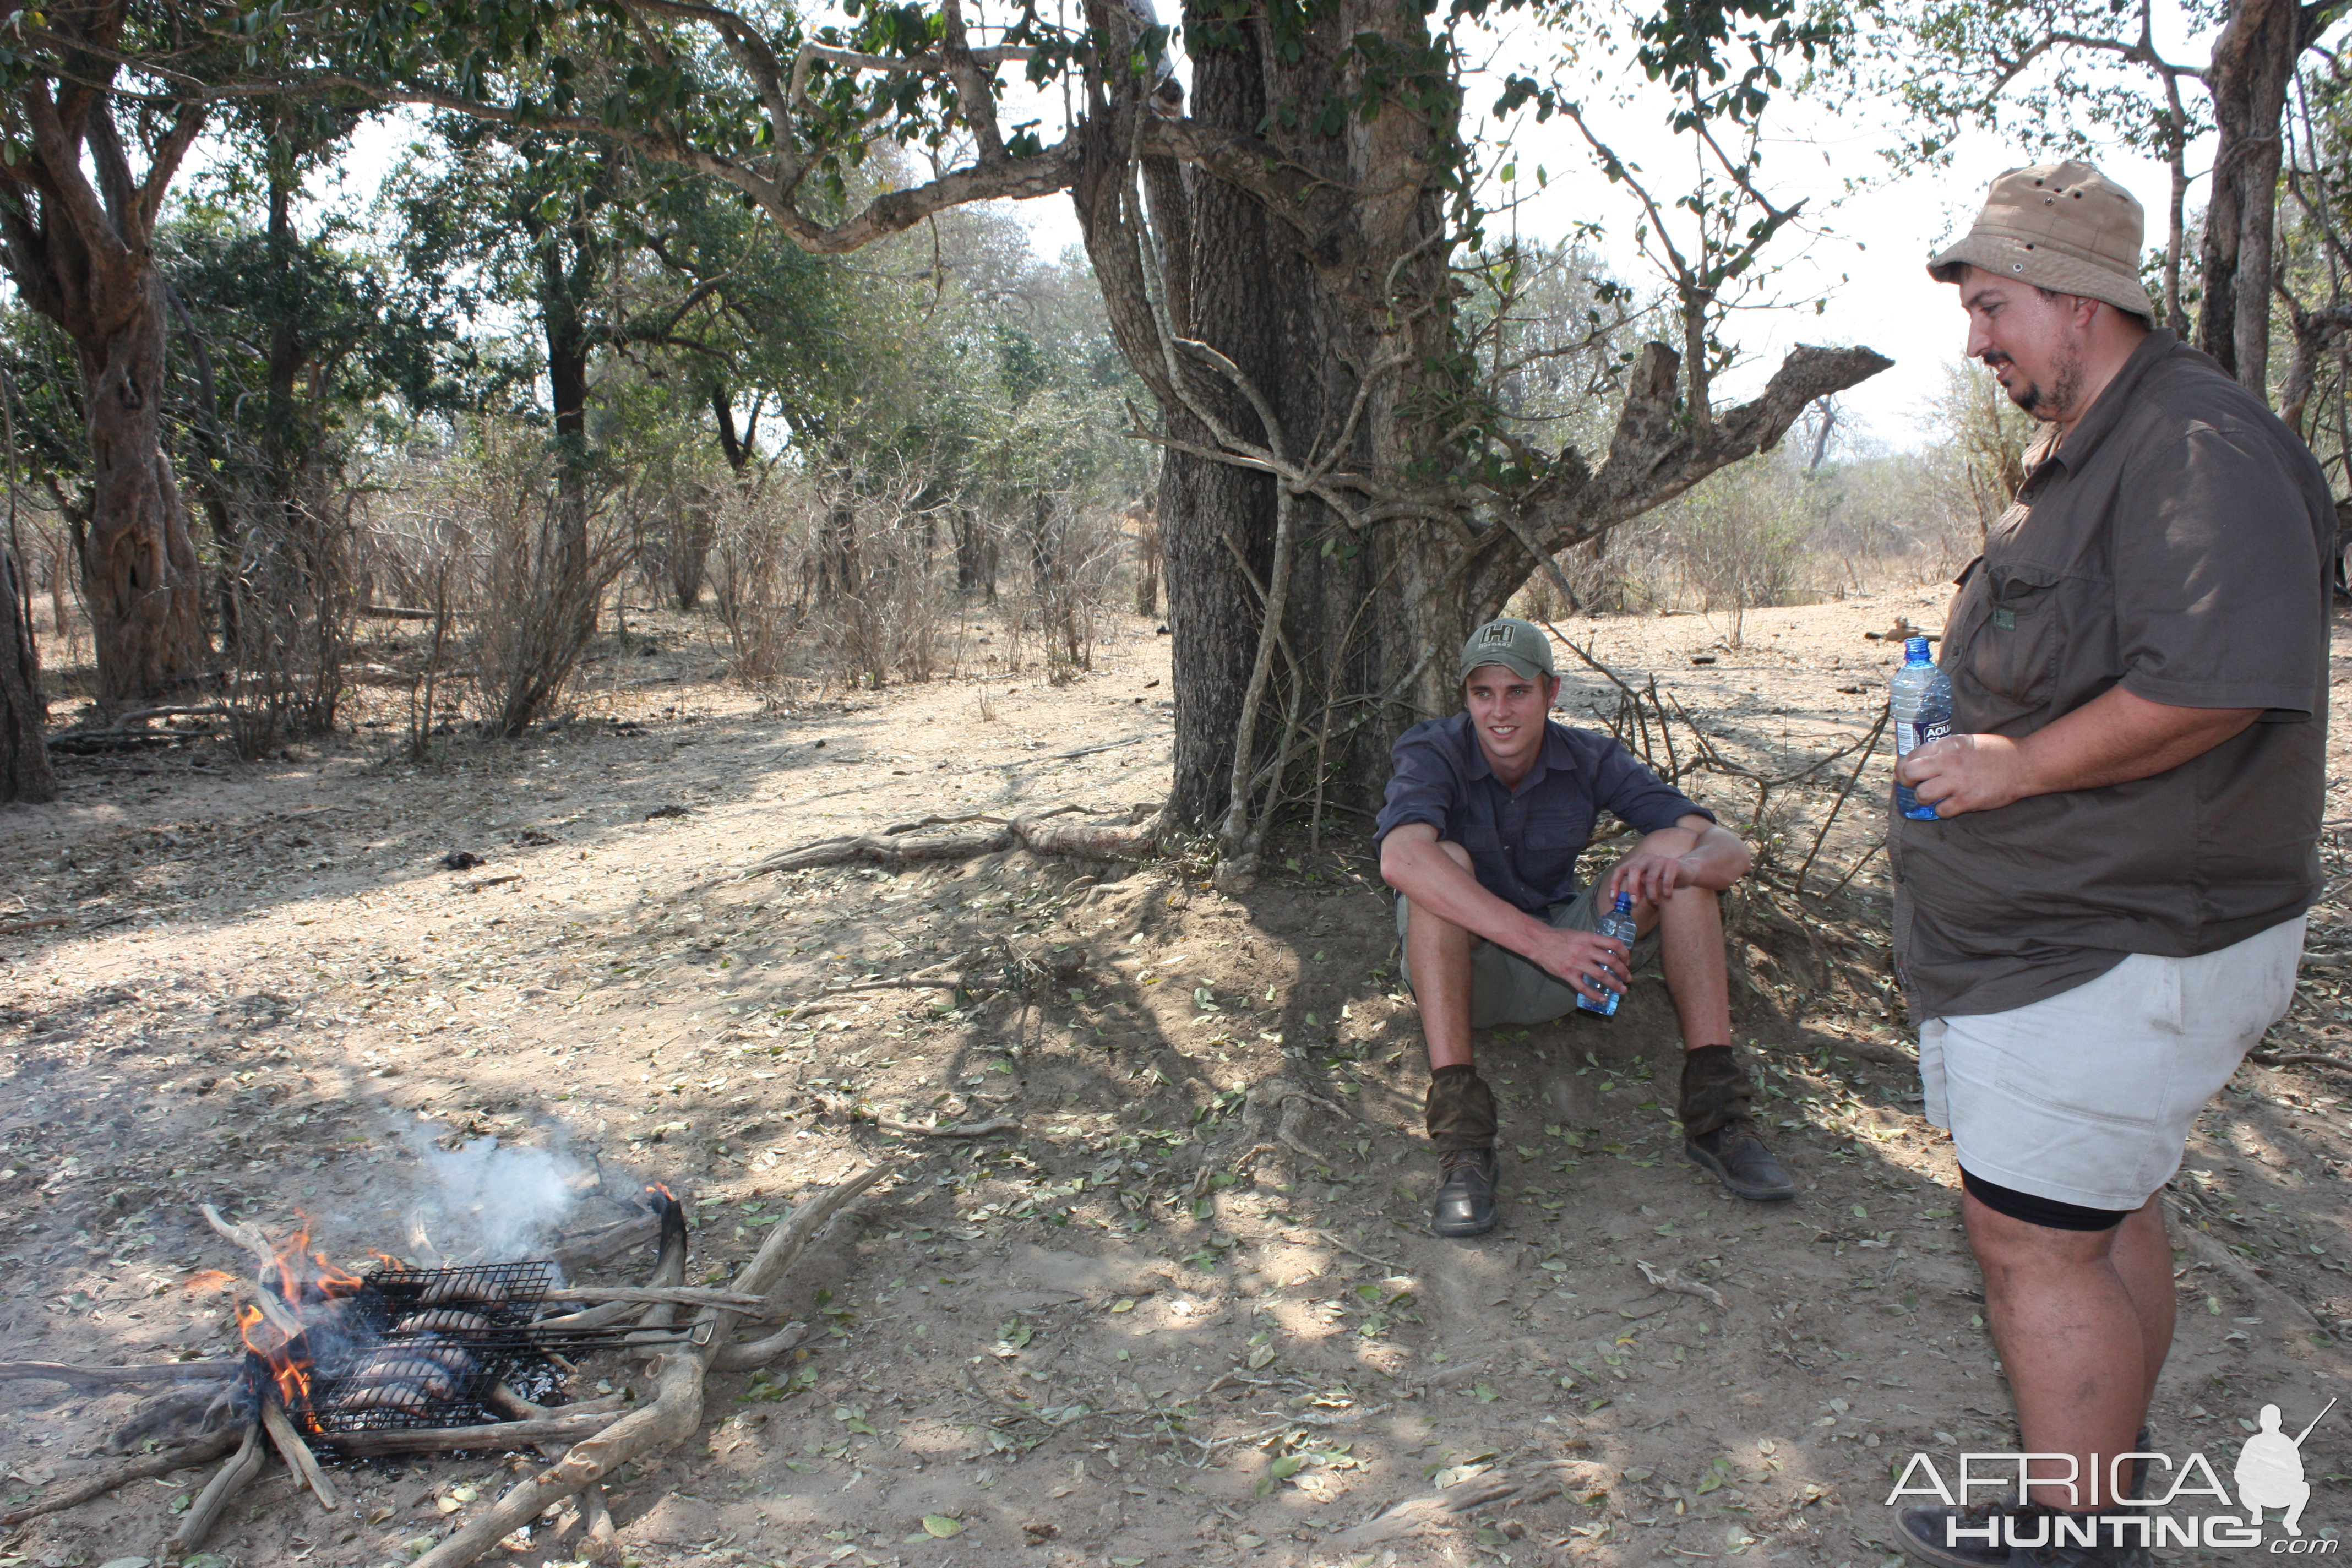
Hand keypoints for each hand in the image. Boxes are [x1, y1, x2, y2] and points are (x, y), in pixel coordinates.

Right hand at [1526, 924, 1630, 1006]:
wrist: (1538, 942)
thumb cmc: (1558, 937)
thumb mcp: (1579, 934)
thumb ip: (1592, 942)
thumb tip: (1607, 951)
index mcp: (1589, 938)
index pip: (1614, 944)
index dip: (1625, 953)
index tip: (1627, 961)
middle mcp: (1585, 950)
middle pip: (1611, 961)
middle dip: (1624, 972)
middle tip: (1628, 979)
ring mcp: (1576, 963)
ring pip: (1602, 975)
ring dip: (1615, 984)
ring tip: (1622, 990)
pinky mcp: (1568, 974)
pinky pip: (1584, 987)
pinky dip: (1595, 995)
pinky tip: (1602, 999)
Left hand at [1605, 851, 1690, 907]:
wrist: (1687, 871)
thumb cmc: (1663, 879)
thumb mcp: (1648, 883)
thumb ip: (1638, 888)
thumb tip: (1627, 902)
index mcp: (1638, 861)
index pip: (1621, 869)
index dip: (1615, 883)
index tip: (1613, 898)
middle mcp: (1647, 857)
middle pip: (1634, 870)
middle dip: (1632, 888)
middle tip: (1634, 902)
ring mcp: (1660, 859)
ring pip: (1650, 879)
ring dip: (1652, 895)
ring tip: (1655, 902)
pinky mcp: (1673, 864)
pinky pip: (1666, 882)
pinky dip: (1665, 892)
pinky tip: (1668, 896)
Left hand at [1894, 731, 2029, 816]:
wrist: (2024, 764)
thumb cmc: (1997, 752)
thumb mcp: (1966, 742)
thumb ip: (1944, 750)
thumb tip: (1922, 761)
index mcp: (1947, 745)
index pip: (1911, 756)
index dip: (1904, 767)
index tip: (1907, 774)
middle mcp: (1948, 762)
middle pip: (1909, 774)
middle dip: (1908, 782)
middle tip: (1915, 786)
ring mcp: (1958, 782)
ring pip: (1922, 795)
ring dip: (1925, 799)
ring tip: (1934, 797)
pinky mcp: (1968, 800)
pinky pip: (1941, 811)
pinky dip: (1943, 811)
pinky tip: (1950, 806)